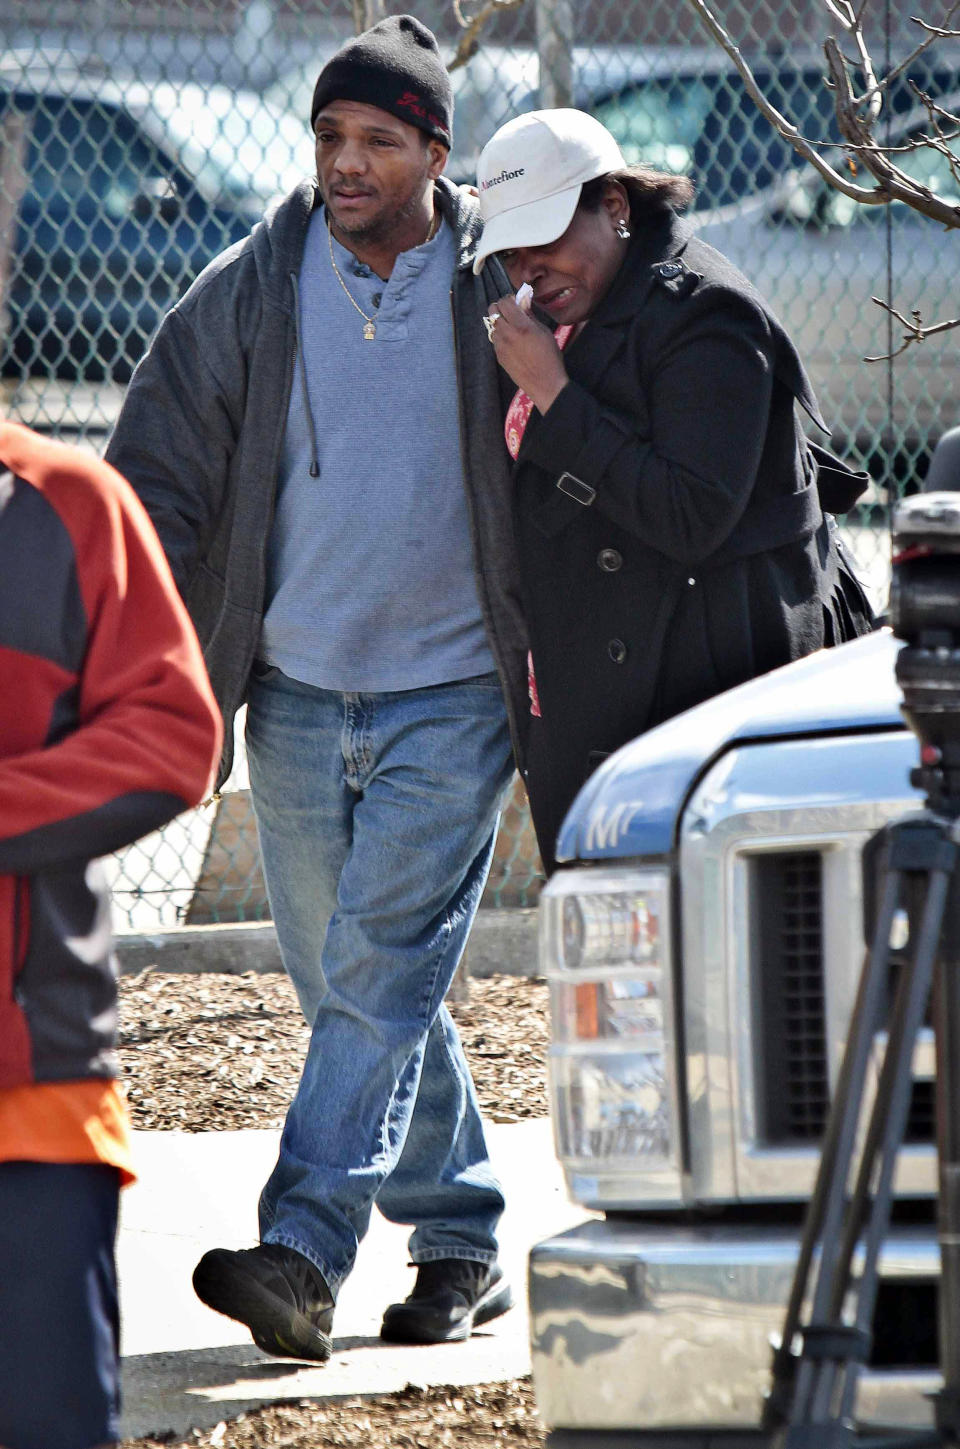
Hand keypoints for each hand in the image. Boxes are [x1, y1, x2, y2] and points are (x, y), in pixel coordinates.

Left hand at [486, 296, 568, 414]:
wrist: (545, 384)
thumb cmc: (550, 358)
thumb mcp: (545, 332)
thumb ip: (530, 315)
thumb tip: (523, 302)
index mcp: (521, 326)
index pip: (504, 302)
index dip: (510, 299)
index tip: (516, 302)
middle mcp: (507, 334)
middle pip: (492, 310)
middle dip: (501, 308)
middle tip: (511, 312)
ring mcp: (500, 346)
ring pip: (492, 325)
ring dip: (500, 322)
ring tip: (513, 328)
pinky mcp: (498, 356)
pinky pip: (495, 339)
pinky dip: (501, 335)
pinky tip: (513, 342)